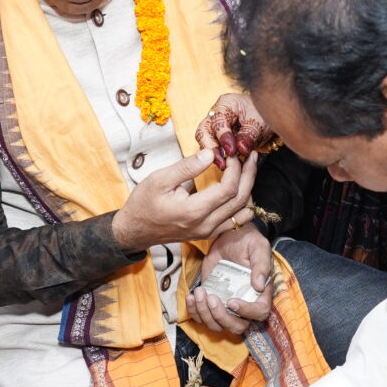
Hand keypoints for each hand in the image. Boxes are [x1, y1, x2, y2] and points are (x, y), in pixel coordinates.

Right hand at [110, 150, 257, 249]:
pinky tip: (239, 189)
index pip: (228, 189)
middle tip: (252, 156)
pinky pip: (235, 221)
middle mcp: (206, 225)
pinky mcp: (208, 233)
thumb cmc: (144, 204)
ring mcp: (208, 232)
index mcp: (194, 211)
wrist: (135, 230)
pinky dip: (242, 204)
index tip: (232, 153)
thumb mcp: (159, 179)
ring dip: (249, 190)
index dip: (236, 168)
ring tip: (247, 169)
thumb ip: (187, 167)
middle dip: (249, 175)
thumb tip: (211, 153)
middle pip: (241, 201)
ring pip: (242, 213)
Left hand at [188, 225, 276, 336]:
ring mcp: (226, 306)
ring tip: (199, 293)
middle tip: (211, 297)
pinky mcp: (210, 302)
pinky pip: (201, 317)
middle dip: (221, 317)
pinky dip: (194, 311)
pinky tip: (191, 296)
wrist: (228, 237)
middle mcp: (244, 304)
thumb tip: (258, 285)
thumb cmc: (248, 241)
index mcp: (260, 294)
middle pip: (237, 326)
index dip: (246, 311)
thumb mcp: (258, 247)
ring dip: (205, 313)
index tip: (231, 300)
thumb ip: (261, 265)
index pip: (259, 312)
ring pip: (216, 325)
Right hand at [196, 93, 273, 161]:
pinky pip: (212, 148)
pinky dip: (217, 157)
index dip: (223, 137)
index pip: (218, 121)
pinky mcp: (217, 138)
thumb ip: (249, 135)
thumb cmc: (263, 115)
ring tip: (223, 165)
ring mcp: (214, 127)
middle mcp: (216, 114)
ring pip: (205, 141)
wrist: (268, 121)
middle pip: (204, 131)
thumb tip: (240, 148)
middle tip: (221, 161)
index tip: (231, 150)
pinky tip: (225, 165)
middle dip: (211, 148)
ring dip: (212, 154)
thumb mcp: (260, 124)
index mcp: (226, 104)